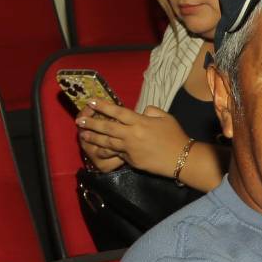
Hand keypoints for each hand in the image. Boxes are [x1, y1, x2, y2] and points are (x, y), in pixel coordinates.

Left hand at [78, 98, 192, 177]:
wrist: (182, 159)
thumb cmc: (176, 136)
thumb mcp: (166, 117)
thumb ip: (151, 111)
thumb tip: (142, 112)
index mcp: (140, 121)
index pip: (118, 111)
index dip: (103, 106)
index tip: (91, 101)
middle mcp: (132, 134)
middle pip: (107, 127)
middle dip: (92, 123)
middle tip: (79, 120)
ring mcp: (130, 149)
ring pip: (107, 142)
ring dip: (94, 138)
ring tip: (83, 134)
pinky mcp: (131, 160)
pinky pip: (116, 154)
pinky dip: (106, 151)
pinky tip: (97, 148)